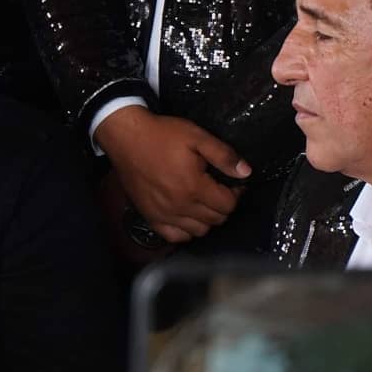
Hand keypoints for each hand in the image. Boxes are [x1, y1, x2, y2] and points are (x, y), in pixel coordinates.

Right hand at [94, 107, 250, 242]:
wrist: (126, 138)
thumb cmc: (162, 135)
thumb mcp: (196, 136)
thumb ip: (223, 155)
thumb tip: (246, 172)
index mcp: (193, 187)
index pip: (228, 205)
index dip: (235, 193)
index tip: (231, 182)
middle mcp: (179, 206)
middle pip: (216, 220)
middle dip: (222, 205)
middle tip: (217, 189)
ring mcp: (163, 214)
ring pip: (198, 231)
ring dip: (206, 219)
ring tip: (202, 201)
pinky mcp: (150, 217)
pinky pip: (175, 236)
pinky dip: (185, 230)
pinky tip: (185, 215)